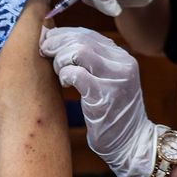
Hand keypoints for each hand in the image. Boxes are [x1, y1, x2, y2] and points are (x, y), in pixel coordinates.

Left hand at [39, 26, 159, 176]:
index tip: (49, 40)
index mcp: (122, 57)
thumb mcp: (107, 80)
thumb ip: (90, 60)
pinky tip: (65, 84)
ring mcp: (116, 80)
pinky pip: (76, 74)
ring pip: (78, 52)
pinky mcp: (105, 97)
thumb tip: (55, 39)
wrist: (131, 143)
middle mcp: (123, 64)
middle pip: (82, 39)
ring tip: (59, 72)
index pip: (88, 33)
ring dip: (61, 60)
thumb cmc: (112, 112)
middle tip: (45, 52)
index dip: (64, 34)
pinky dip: (65, 76)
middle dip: (57, 43)